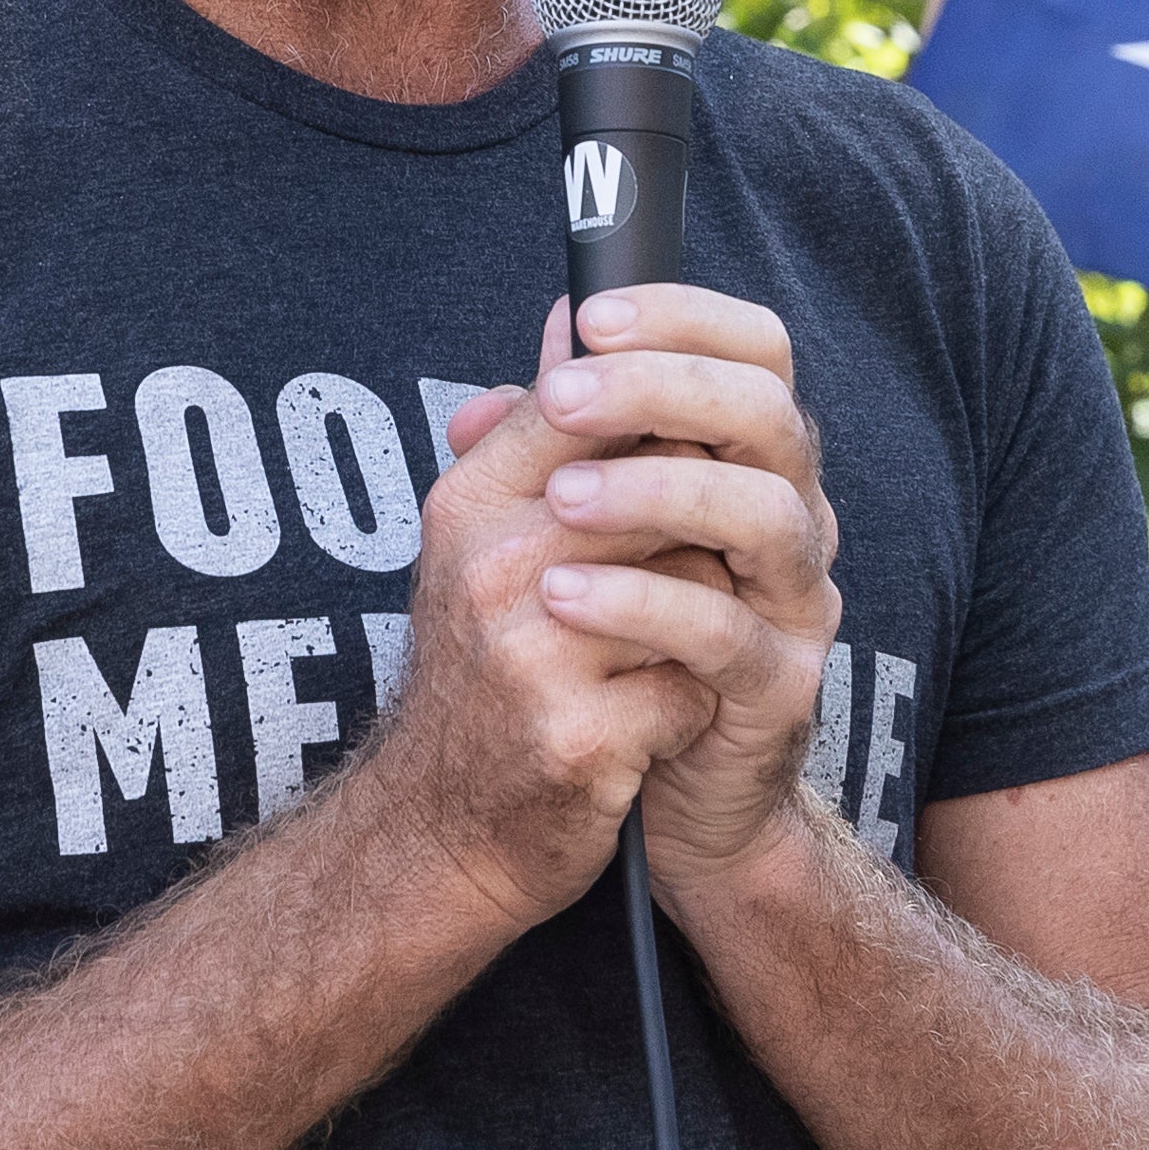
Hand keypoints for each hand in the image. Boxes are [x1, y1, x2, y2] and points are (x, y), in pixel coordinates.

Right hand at [336, 316, 721, 938]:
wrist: (440, 833)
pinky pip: (693, 685)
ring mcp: (534, 655)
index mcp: (471, 504)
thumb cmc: (485, 675)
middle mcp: (493, 567)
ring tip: (680, 642)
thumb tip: (580, 317)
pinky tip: (663, 719)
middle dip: (702, 526)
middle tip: (705, 562)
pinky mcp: (583, 739)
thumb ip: (540, 432)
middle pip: (666, 488)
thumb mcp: (485, 543)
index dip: (669, 422)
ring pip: (697, 585)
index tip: (699, 452)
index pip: (596, 404)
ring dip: (708, 613)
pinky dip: (694, 703)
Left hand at [518, 284, 842, 903]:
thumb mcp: (581, 520)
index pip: (756, 351)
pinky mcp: (778, 689)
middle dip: (664, 390)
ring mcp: (795, 603)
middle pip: (768, 415)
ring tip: (562, 500)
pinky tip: (566, 595)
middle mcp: (792, 515)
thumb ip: (574, 430)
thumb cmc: (615, 635)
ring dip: (658, 492)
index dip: (684, 319)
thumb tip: (557, 326)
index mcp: (750, 460)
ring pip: (767, 516)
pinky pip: (727, 632)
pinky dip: (643, 606)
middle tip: (566, 393)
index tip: (590, 318)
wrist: (644, 786)